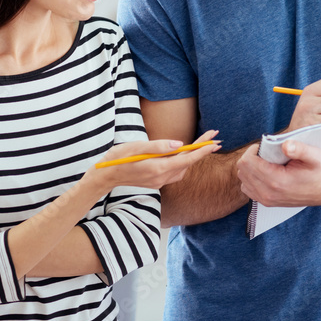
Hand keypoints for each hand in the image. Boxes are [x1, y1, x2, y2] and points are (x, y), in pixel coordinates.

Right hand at [92, 130, 221, 191]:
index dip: (202, 150)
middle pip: (187, 163)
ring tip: (203, 142)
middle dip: (202, 150)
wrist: (105, 176)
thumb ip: (159, 146)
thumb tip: (180, 144)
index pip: (186, 159)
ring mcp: (159, 182)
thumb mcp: (136, 146)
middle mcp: (161, 178)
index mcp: (157, 168)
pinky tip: (184, 153)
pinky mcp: (156, 182)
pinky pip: (175, 172)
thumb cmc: (118, 158)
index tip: (214, 142)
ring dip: (193, 156)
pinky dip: (183, 162)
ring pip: (182, 168)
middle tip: (215, 137)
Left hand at [237, 140, 320, 207]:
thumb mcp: (316, 156)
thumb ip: (300, 149)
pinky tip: (265, 172)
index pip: (247, 162)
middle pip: (242, 170)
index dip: (253, 150)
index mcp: (277, 181)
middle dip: (251, 157)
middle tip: (266, 152)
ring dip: (251, 167)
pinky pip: (248, 188)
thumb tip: (285, 145)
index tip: (265, 146)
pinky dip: (252, 178)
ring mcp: (267, 200)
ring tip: (266, 162)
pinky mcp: (267, 202)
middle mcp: (268, 194)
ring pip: (243, 179)